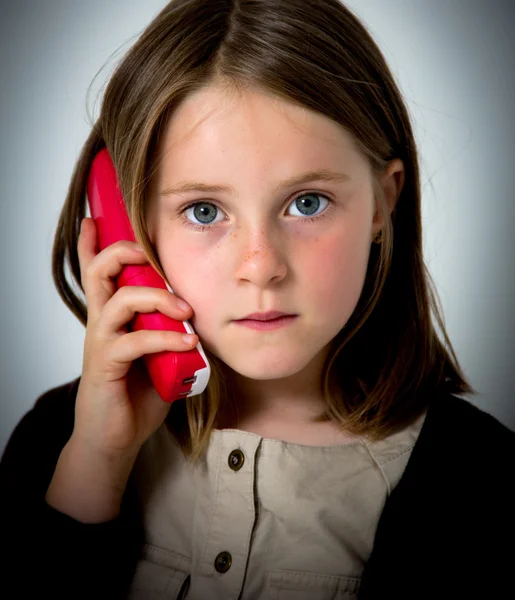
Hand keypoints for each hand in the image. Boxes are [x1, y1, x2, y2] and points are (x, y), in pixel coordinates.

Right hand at [73, 217, 196, 456]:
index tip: (93, 219)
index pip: (97, 273)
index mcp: (112, 316)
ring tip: (186, 311)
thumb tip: (197, 314)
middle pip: (99, 272)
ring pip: (119, 300)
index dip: (92, 244)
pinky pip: (135, 341)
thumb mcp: (158, 354)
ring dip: (157, 298)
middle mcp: (102, 323)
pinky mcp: (106, 365)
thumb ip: (168, 330)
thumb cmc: (137, 393)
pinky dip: (165, 338)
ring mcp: (101, 342)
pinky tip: (187, 345)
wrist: (117, 437)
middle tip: (149, 254)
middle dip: (123, 252)